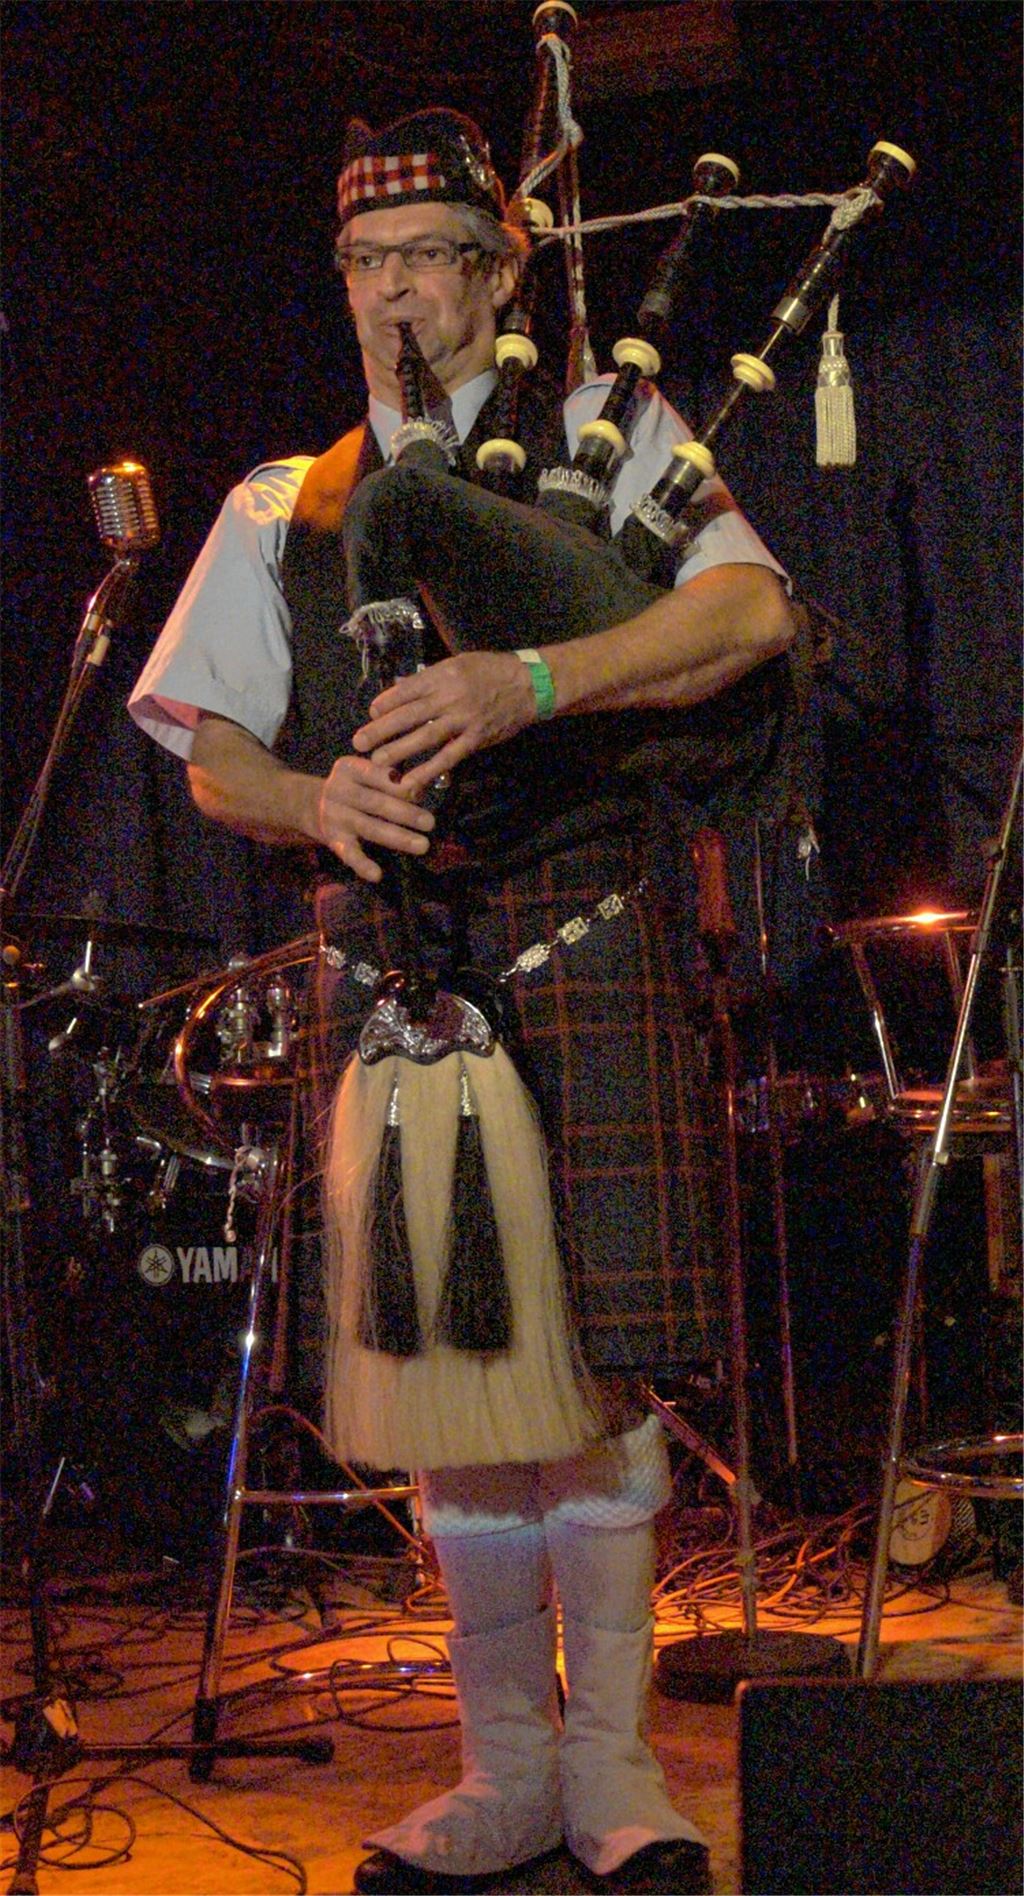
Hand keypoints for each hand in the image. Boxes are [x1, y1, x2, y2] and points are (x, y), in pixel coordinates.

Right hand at [318, 753, 434, 883]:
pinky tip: (377, 875)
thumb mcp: (367, 776)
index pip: (375, 774)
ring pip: (369, 828)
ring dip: (397, 837)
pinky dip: (362, 865)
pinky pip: (349, 854)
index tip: (418, 793)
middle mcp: (338, 790)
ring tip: (422, 846)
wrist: (312, 805)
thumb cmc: (354, 787)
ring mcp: (334, 817)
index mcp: (349, 769)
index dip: (397, 784)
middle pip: (375, 802)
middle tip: (430, 822)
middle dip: (404, 813)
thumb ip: (392, 780)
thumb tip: (420, 791)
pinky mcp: (333, 840)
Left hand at [350, 651, 537, 795]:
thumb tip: (400, 686)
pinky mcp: (475, 739)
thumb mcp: (458, 662)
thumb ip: (429, 677)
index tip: (371, 714)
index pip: (406, 691)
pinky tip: (411, 783)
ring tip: (377, 762)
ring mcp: (463, 719)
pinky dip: (428, 771)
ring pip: (425, 737)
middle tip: (358, 742)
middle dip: (380, 729)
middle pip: (408, 715)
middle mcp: (449, 696)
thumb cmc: (491, 670)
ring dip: (399, 751)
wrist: (529, 684)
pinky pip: (448, 757)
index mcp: (442, 675)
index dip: (385, 704)